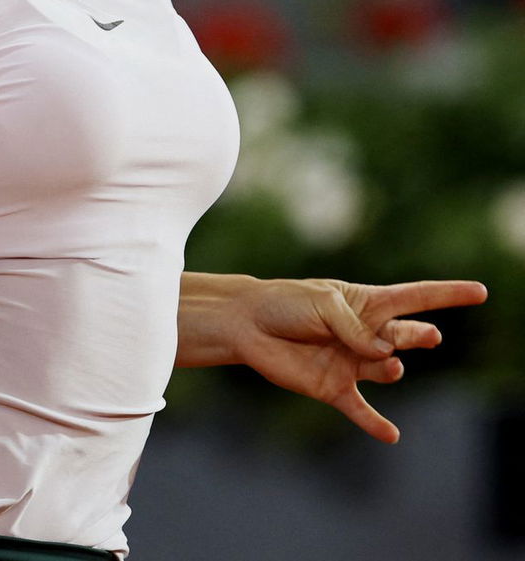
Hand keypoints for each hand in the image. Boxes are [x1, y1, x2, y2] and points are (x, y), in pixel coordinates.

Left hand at [228, 277, 487, 442]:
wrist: (246, 325)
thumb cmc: (284, 304)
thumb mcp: (322, 303)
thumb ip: (353, 326)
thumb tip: (382, 352)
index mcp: (367, 304)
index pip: (416, 298)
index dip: (449, 294)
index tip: (481, 292)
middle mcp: (367, 335)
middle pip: (407, 336)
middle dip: (420, 337)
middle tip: (427, 337)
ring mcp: (354, 362)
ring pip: (388, 369)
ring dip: (389, 367)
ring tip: (384, 361)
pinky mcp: (334, 387)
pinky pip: (361, 409)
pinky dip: (375, 423)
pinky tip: (391, 435)